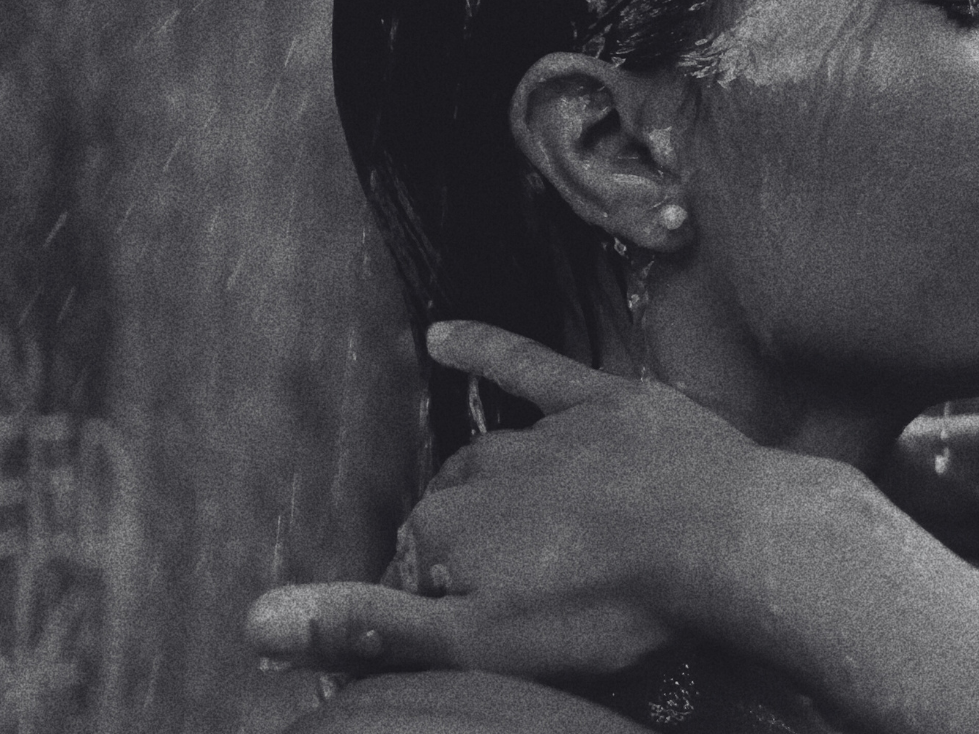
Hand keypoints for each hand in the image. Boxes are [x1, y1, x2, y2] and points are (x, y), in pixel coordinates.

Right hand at [245, 320, 850, 679]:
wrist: (724, 537)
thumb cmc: (609, 605)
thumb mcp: (479, 642)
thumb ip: (370, 626)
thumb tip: (254, 618)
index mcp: (448, 526)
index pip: (411, 568)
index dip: (431, 604)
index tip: (458, 632)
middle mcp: (485, 467)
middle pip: (452, 511)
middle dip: (460, 549)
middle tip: (497, 594)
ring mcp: (546, 430)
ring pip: (492, 456)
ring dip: (481, 486)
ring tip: (495, 528)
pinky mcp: (604, 402)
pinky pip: (535, 368)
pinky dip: (490, 350)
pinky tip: (447, 336)